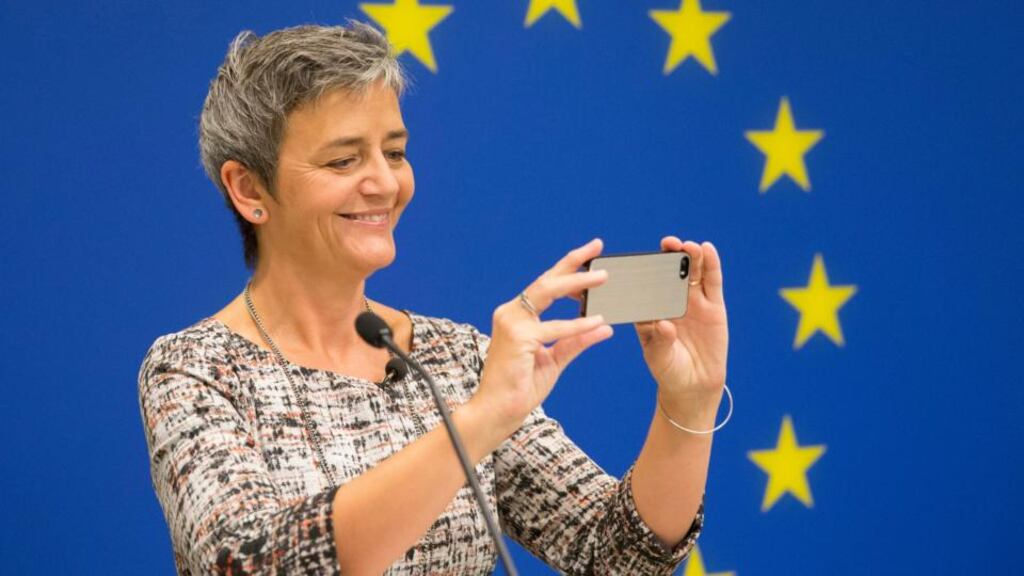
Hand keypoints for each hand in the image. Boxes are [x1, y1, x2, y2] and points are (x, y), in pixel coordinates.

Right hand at [477, 239, 613, 433]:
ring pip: (548, 293)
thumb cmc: (521, 387)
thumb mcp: (555, 360)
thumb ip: (576, 341)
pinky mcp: (518, 338)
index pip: (545, 285)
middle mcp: (511, 313)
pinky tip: (598, 321)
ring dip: (577, 283)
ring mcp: (512, 323)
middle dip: (573, 262)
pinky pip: (554, 328)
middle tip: (597, 248)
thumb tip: (605, 328)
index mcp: (517, 316)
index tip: (590, 255)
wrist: (498, 411)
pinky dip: (577, 324)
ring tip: (603, 277)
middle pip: (546, 280)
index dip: (567, 268)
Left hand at [635, 238, 728, 422]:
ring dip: (691, 256)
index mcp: (652, 308)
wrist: (693, 384)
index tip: (641, 257)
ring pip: (692, 272)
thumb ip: (661, 340)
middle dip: (670, 255)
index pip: (647, 283)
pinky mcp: (714, 305)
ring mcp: (693, 301)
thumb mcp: (659, 356)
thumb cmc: (668, 369)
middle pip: (671, 271)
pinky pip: (713, 281)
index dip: (646, 267)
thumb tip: (664, 324)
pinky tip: (708, 249)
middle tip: (668, 243)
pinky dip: (711, 264)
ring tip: (689, 246)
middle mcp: (671, 299)